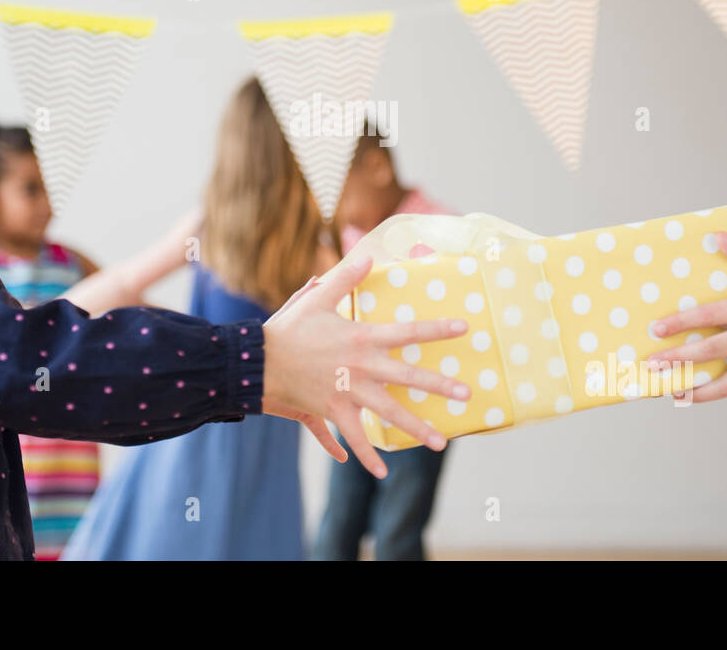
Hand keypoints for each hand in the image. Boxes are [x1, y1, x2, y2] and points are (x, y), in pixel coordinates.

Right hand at [260, 253, 471, 477]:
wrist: (260, 362)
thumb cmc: (289, 328)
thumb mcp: (317, 298)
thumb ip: (344, 278)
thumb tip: (366, 254)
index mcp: (362, 337)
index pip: (408, 332)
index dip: (437, 330)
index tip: (464, 329)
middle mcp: (362, 367)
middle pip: (409, 378)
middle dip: (440, 386)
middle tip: (466, 395)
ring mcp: (349, 393)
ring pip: (389, 415)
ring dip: (416, 429)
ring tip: (440, 443)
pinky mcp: (333, 411)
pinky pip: (352, 437)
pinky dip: (365, 456)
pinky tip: (381, 472)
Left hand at [643, 229, 726, 402]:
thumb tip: (717, 237)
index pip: (704, 317)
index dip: (677, 324)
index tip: (655, 331)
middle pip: (706, 354)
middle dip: (675, 362)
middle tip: (652, 368)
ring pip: (725, 385)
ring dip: (699, 391)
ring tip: (678, 394)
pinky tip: (726, 388)